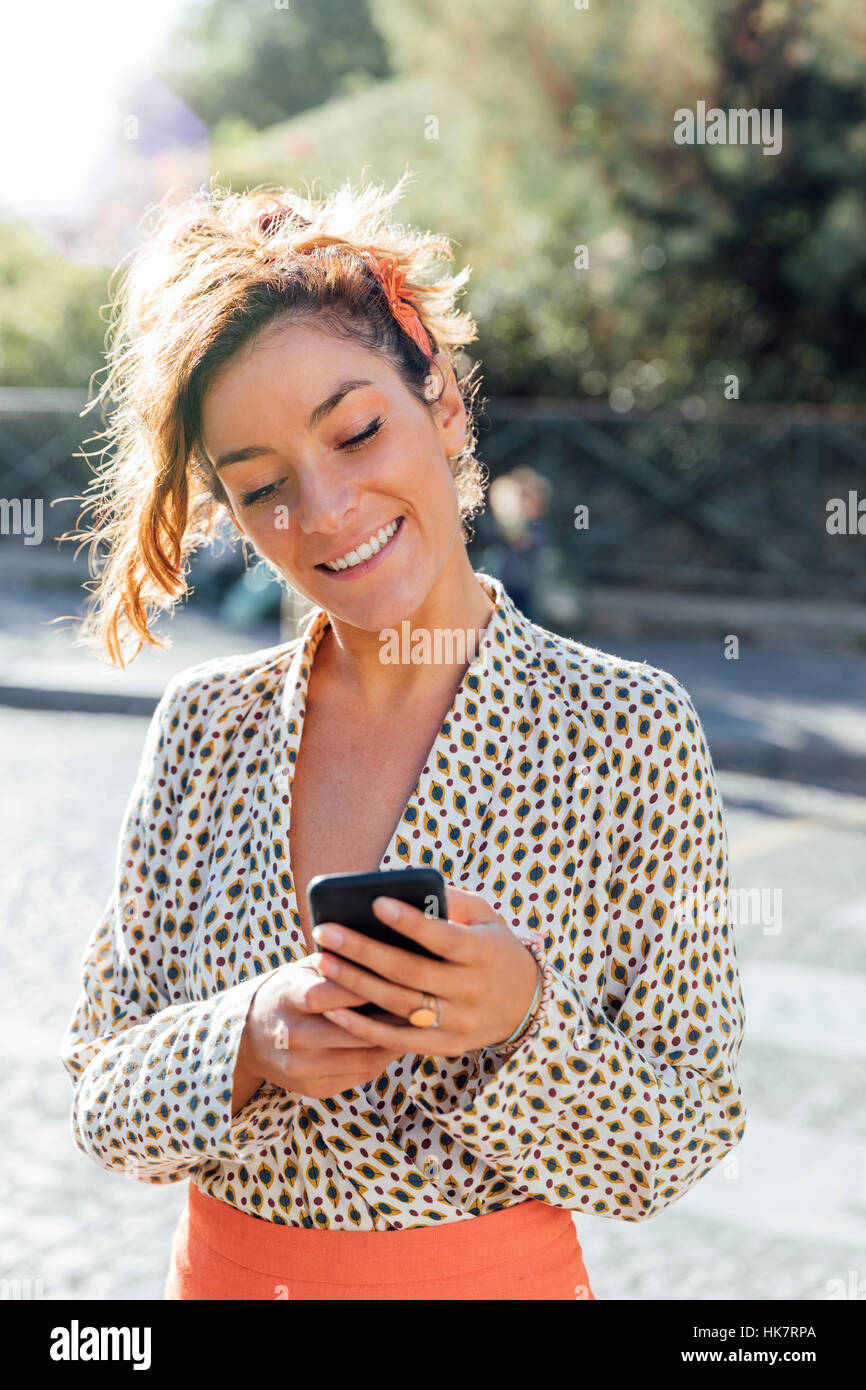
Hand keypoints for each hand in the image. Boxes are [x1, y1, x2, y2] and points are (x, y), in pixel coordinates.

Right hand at [233, 955, 410, 1107]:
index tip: (402, 974)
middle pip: (353, 1029)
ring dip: (395, 1040)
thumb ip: (334, 963)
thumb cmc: (287, 993)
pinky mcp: (312, 1089)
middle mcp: (291, 1036)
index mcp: (287, 997)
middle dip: (392, 1016)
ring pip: (363, 1056)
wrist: (248, 1040)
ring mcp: (301, 1067)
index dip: (367, 984)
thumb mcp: (301, 970)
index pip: (330, 992)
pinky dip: (383, 1057)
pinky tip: (400, 1041)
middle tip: (427, 1001)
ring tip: (422, 1022)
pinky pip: (360, 1074)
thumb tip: (384, 947)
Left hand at [312, 886, 540, 1058]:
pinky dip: (364, 1027)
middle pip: (410, 972)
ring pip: (399, 1005)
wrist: (524, 1001)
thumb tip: (402, 888)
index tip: (375, 903)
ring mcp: (459, 1023)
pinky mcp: (445, 1046)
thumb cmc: (491, 945)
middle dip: (363, 951)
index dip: (410, 923)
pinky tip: (335, 1009)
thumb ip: (449, 900)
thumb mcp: (484, 915)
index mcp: (483, 952)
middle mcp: (472, 990)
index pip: (443, 938)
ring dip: (355, 984)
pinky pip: (398, 1040)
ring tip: (322, 961)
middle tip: (326, 932)